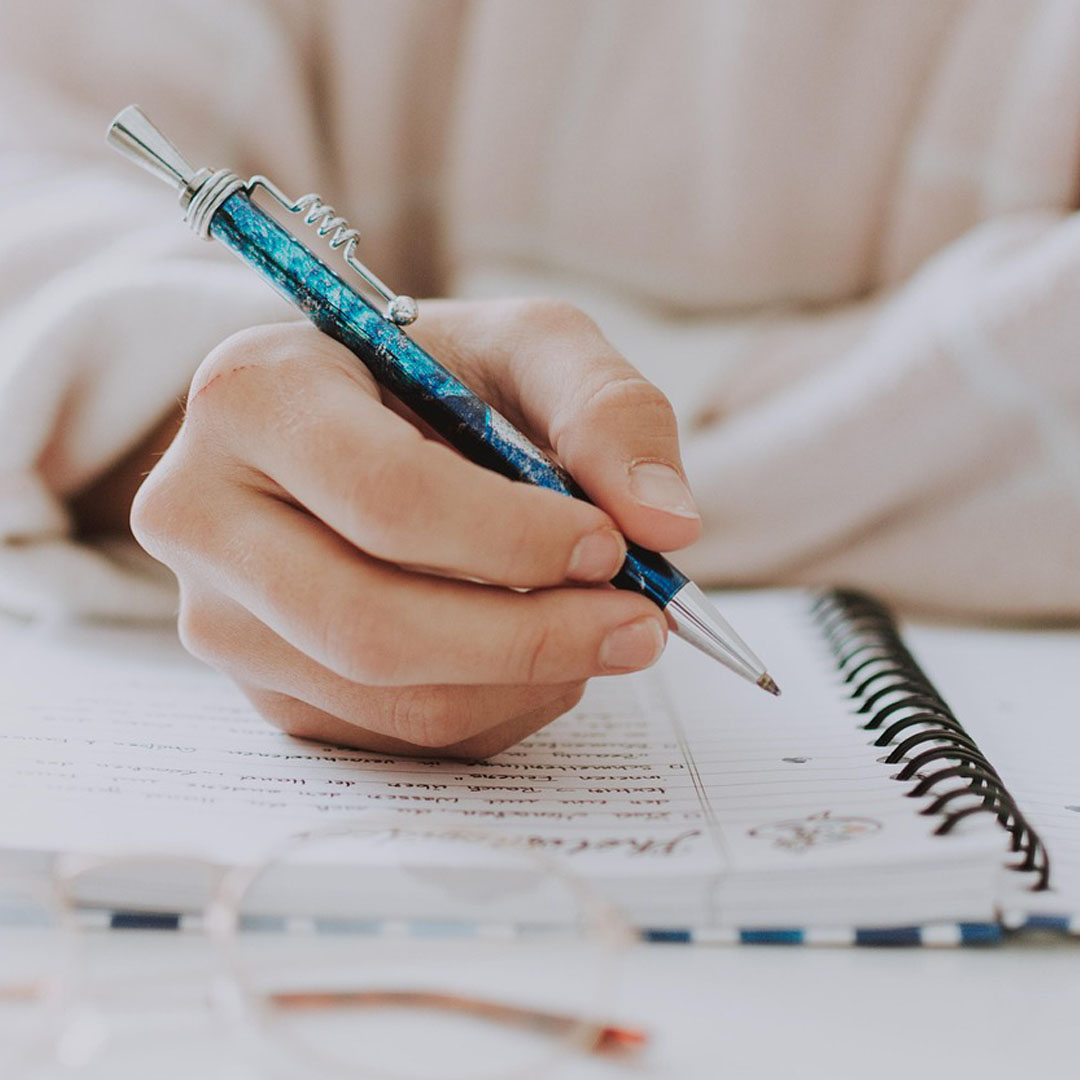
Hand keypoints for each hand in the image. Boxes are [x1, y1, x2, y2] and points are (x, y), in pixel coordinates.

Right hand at [131, 300, 700, 756]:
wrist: (353, 430)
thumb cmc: (436, 380)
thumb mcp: (526, 348)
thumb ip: (608, 409)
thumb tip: (668, 523)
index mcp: (254, 397)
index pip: (384, 497)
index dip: (513, 538)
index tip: (612, 545)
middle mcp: (204, 514)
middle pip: (370, 623)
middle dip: (530, 636)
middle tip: (640, 625)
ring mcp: (222, 617)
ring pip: (389, 697)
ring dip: (525, 679)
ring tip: (594, 627)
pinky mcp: (266, 689)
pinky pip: (394, 737)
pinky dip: (496, 708)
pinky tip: (529, 652)